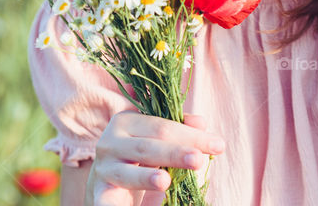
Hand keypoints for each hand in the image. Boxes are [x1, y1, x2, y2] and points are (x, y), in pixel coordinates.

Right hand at [85, 111, 224, 205]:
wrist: (106, 180)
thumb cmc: (138, 155)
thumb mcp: (155, 138)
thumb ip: (177, 129)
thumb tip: (201, 122)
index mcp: (126, 121)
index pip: (162, 126)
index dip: (190, 135)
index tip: (218, 146)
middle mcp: (111, 142)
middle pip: (147, 147)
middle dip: (174, 153)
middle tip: (198, 159)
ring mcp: (104, 168)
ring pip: (127, 173)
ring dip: (145, 177)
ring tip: (165, 182)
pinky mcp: (99, 193)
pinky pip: (107, 200)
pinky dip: (115, 205)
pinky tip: (137, 204)